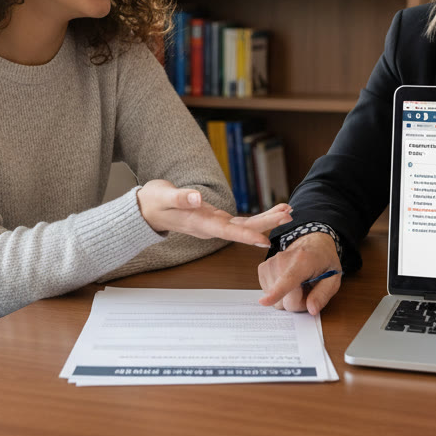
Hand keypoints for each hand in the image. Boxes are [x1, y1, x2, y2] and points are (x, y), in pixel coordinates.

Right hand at [136, 179, 292, 246]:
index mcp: (199, 224)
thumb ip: (180, 197)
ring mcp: (213, 224)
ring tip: (287, 211)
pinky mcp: (215, 218)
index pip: (227, 232)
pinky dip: (256, 217)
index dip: (246, 236)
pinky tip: (271, 213)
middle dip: (266, 223)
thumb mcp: (164, 196)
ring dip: (266, 219)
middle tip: (288, 214)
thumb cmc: (153, 202)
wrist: (146, 209)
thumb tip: (198, 198)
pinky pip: (239, 221)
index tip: (264, 240)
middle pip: (242, 229)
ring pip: (244, 225)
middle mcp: (210, 227)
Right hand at [258, 231, 341, 315]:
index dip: (276, 292)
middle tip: (306, 289)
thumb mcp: (333, 279)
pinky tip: (287, 283)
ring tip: (298, 284)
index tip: (264, 301)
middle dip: (295, 301)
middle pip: (283, 298)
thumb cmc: (324, 261)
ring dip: (287, 298)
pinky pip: (268, 293)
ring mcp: (270, 263)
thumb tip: (312, 309)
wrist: (313, 243)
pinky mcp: (263, 268)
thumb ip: (323, 295)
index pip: (288, 279)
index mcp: (303, 261)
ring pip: (274, 299)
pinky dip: (277, 292)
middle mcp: (282, 260)